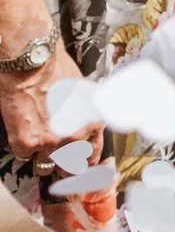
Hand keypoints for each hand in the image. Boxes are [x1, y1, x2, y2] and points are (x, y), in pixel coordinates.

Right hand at [0, 48, 96, 167]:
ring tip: (40, 145)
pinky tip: (25, 134)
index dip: (87, 163)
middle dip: (64, 164)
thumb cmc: (59, 70)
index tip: (83, 168)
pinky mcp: (26, 143)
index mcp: (93, 124)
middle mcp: (75, 137)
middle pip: (70, 166)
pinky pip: (25, 157)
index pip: (93, 156)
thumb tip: (86, 127)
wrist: (34, 63)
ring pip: (46, 167)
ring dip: (43, 158)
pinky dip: (24, 148)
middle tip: (58, 160)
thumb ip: (86, 115)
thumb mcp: (85, 93)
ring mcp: (50, 143)